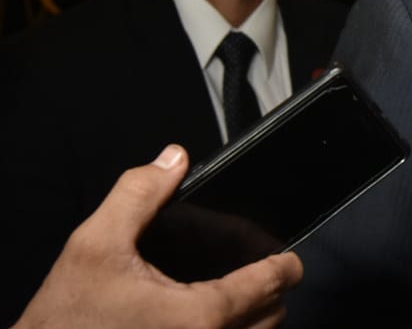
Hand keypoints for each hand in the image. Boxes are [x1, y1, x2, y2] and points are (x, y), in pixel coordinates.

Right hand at [13, 145, 302, 328]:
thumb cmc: (65, 320)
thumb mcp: (94, 245)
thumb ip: (138, 195)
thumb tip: (173, 160)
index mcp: (196, 316)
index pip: (270, 286)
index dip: (283, 264)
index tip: (286, 257)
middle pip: (271, 316)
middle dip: (267, 288)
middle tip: (253, 269)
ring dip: (250, 316)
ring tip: (232, 293)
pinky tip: (206, 317)